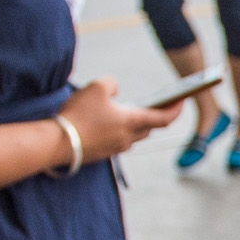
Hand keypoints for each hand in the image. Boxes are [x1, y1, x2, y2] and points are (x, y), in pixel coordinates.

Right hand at [56, 78, 185, 165]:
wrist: (57, 143)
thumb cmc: (79, 114)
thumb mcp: (97, 87)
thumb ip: (112, 84)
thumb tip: (115, 90)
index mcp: (132, 122)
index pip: (164, 119)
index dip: (176, 110)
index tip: (182, 101)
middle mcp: (128, 139)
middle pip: (149, 128)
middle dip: (154, 116)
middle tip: (156, 104)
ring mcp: (115, 149)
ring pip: (132, 135)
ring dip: (133, 124)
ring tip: (126, 110)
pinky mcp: (102, 154)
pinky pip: (116, 141)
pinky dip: (117, 131)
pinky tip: (106, 122)